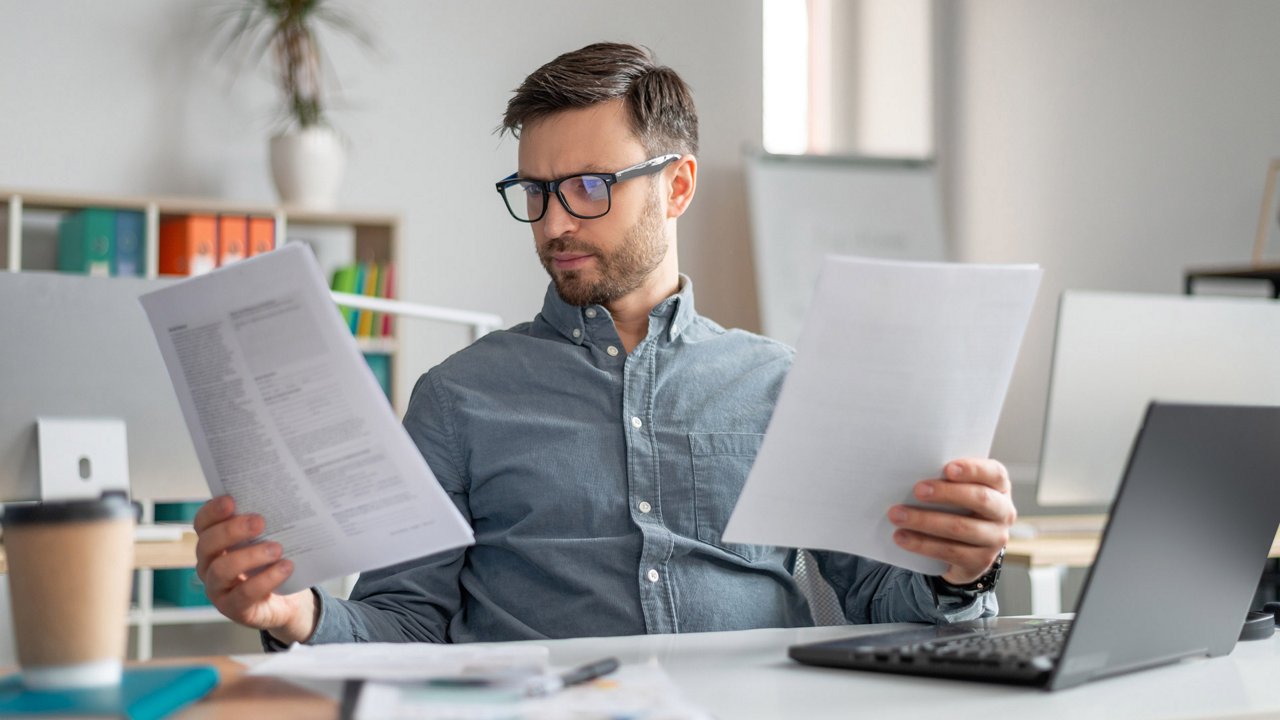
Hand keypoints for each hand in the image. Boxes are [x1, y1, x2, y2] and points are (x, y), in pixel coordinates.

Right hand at [193, 496, 316, 643]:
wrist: (287, 600)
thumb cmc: (272, 562)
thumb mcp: (267, 538)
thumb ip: (263, 521)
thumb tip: (279, 496)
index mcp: (214, 543)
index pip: (202, 524)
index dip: (212, 511)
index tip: (231, 500)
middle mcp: (209, 565)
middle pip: (207, 544)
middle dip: (231, 530)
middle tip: (259, 521)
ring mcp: (218, 589)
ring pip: (222, 569)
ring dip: (250, 556)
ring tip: (276, 548)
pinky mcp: (234, 608)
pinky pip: (244, 594)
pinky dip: (266, 579)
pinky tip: (285, 567)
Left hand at [887, 458, 1015, 585]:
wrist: (966, 549)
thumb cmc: (957, 507)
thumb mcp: (958, 490)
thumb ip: (946, 479)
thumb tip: (910, 471)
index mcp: (1000, 487)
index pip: (994, 474)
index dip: (973, 469)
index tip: (947, 468)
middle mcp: (1003, 512)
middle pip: (980, 499)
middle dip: (946, 493)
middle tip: (917, 490)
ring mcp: (995, 539)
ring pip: (960, 528)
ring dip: (925, 520)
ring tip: (897, 515)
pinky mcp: (979, 561)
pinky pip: (949, 551)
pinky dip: (922, 544)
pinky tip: (902, 537)